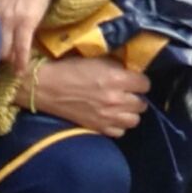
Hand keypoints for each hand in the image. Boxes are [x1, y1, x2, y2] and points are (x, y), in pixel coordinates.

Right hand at [24, 54, 149, 135]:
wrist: (46, 87)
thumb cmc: (70, 69)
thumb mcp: (98, 60)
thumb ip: (117, 66)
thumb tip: (131, 70)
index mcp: (117, 79)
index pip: (145, 84)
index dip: (140, 82)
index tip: (134, 80)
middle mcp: (116, 100)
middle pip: (142, 104)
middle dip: (137, 98)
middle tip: (128, 93)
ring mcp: (107, 116)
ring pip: (134, 120)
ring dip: (130, 113)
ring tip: (122, 107)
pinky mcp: (97, 127)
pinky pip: (119, 132)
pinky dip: (118, 125)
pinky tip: (111, 117)